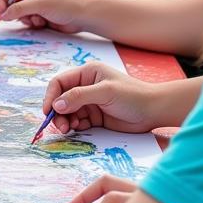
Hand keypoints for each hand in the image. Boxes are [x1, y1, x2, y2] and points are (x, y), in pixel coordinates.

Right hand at [41, 60, 166, 133]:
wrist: (154, 111)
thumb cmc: (132, 96)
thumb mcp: (105, 92)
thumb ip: (79, 97)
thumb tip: (57, 105)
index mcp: (87, 73)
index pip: (60, 82)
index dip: (51, 96)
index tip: (48, 111)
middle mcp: (86, 86)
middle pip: (62, 99)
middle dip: (57, 112)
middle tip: (60, 126)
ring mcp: (90, 102)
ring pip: (68, 112)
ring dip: (65, 121)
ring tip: (68, 129)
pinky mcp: (96, 116)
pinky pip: (78, 121)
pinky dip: (75, 126)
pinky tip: (78, 129)